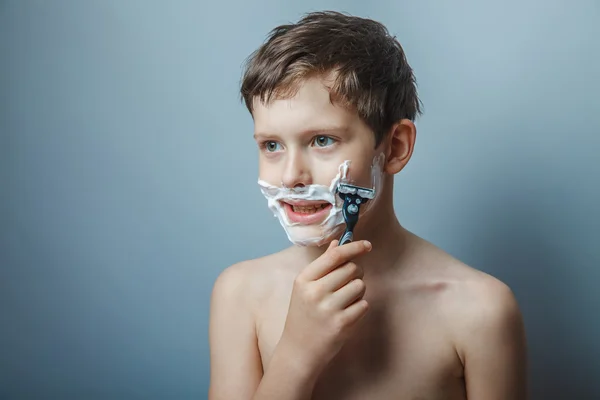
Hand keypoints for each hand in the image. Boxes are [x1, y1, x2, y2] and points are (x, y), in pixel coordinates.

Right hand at [279, 239, 371, 375]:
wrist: (299, 351)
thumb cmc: (303, 315)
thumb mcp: (305, 288)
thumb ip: (323, 265)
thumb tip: (338, 243)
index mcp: (304, 279)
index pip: (335, 256)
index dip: (354, 247)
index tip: (367, 245)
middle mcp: (315, 292)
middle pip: (351, 269)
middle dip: (356, 273)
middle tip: (348, 283)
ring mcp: (329, 308)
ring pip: (360, 286)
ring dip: (358, 291)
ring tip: (344, 301)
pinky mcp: (342, 323)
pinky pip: (364, 304)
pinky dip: (359, 308)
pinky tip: (346, 314)